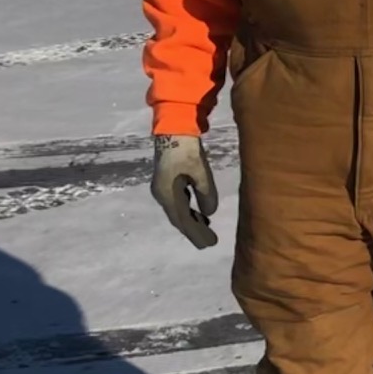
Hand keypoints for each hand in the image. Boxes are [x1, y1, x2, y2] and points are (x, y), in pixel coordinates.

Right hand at [151, 134, 218, 248]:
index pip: (182, 219)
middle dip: (193, 231)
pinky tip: (200, 215)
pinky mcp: (168, 182)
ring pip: (178, 211)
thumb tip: (210, 213)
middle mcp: (162, 194)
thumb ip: (205, 193)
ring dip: (192, 222)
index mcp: (167, 193)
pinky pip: (179, 203)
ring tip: (207, 232)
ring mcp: (163, 188)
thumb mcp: (200, 171)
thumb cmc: (187, 150)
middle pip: (178, 218)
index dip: (195, 232)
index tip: (209, 243)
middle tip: (210, 243)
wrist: (173, 131)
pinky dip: (189, 211)